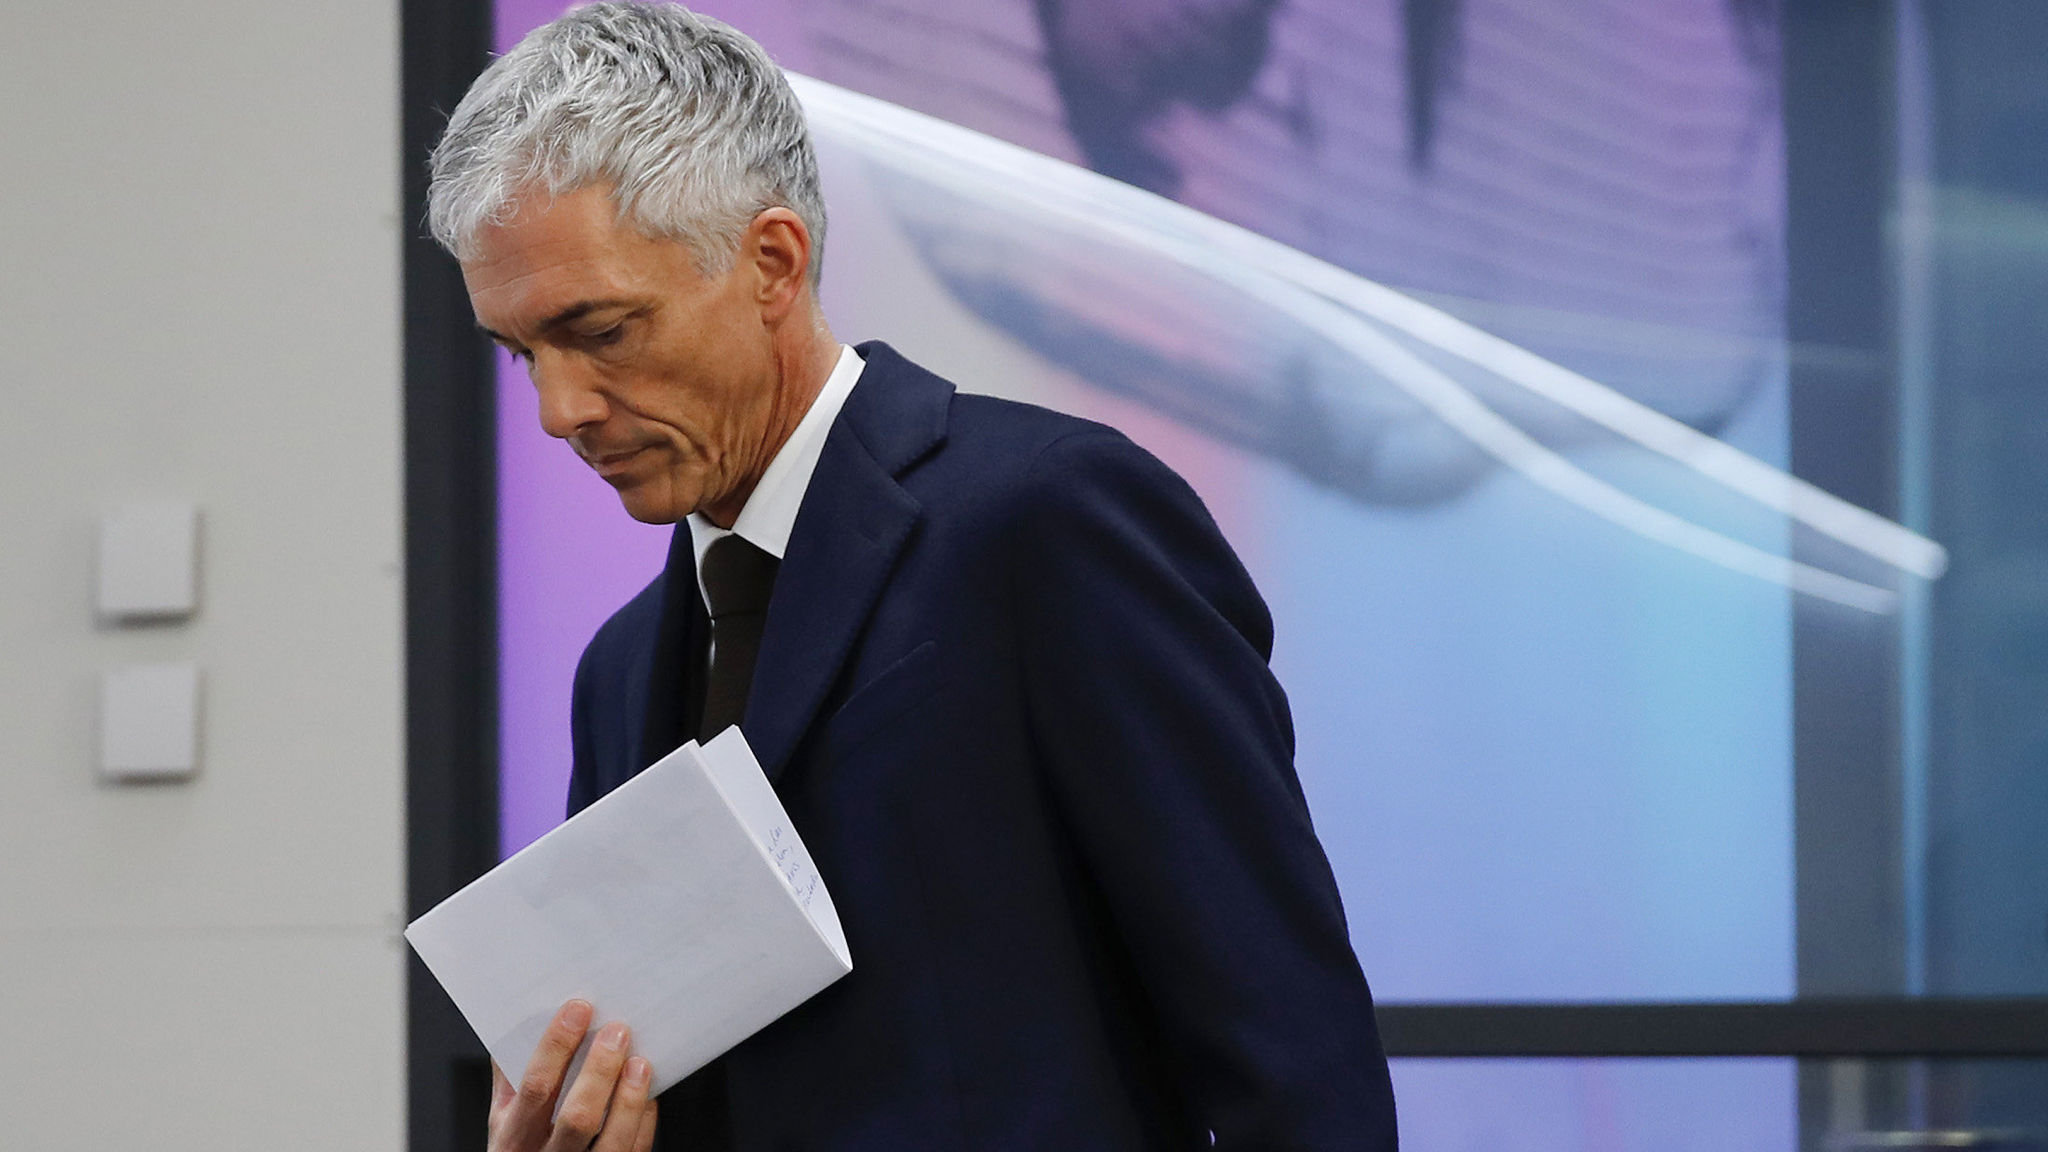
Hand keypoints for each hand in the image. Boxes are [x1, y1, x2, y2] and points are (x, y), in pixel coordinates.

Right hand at [488, 999, 656, 1151]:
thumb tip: (524, 1023)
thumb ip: (511, 1077)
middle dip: (600, 1069)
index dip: (556, 1046)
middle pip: (577, 1116)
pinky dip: (643, 1120)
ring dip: (629, 1098)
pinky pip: (632, 1149)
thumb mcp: (502, 1118)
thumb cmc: (519, 1148)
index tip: (578, 1010)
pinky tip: (647, 1095)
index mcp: (514, 1136)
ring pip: (611, 1139)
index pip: (536, 1087)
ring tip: (640, 1063)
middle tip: (617, 1031)